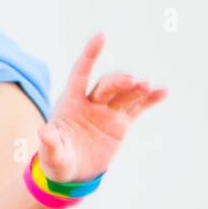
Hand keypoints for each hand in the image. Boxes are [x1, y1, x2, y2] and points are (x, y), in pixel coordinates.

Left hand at [36, 33, 167, 182]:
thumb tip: (44, 133)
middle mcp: (90, 102)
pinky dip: (150, 100)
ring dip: (136, 89)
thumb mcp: (50, 154)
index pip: (80, 73)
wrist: (72, 172)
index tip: (101, 36)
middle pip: (106, 86)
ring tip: (147, 87)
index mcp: (70, 103)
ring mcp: (107, 112)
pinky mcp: (120, 123)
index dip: (90, 55)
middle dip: (118, 81)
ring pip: (124, 95)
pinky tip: (163, 92)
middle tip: (131, 81)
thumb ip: (49, 143)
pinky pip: (137, 109)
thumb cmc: (56, 160)